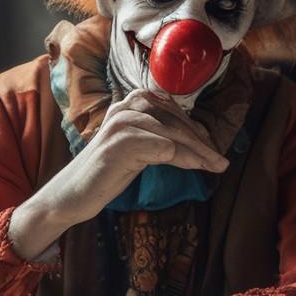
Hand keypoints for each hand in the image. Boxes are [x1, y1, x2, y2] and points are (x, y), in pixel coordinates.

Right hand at [9, 89, 228, 259]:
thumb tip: (201, 139)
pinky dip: (183, 159)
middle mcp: (126, 105)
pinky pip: (164, 148)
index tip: (214, 150)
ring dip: (198, 153)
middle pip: (177, 123)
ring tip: (216, 167)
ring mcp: (122, 122)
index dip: (197, 131)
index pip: (174, 112)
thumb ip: (161, 136)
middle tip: (221, 162)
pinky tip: (196, 169)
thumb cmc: (109, 172)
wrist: (73, 194)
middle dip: (203, 144)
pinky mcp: (121, 142)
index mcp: (132, 102)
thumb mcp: (140, 148)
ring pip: (174, 134)